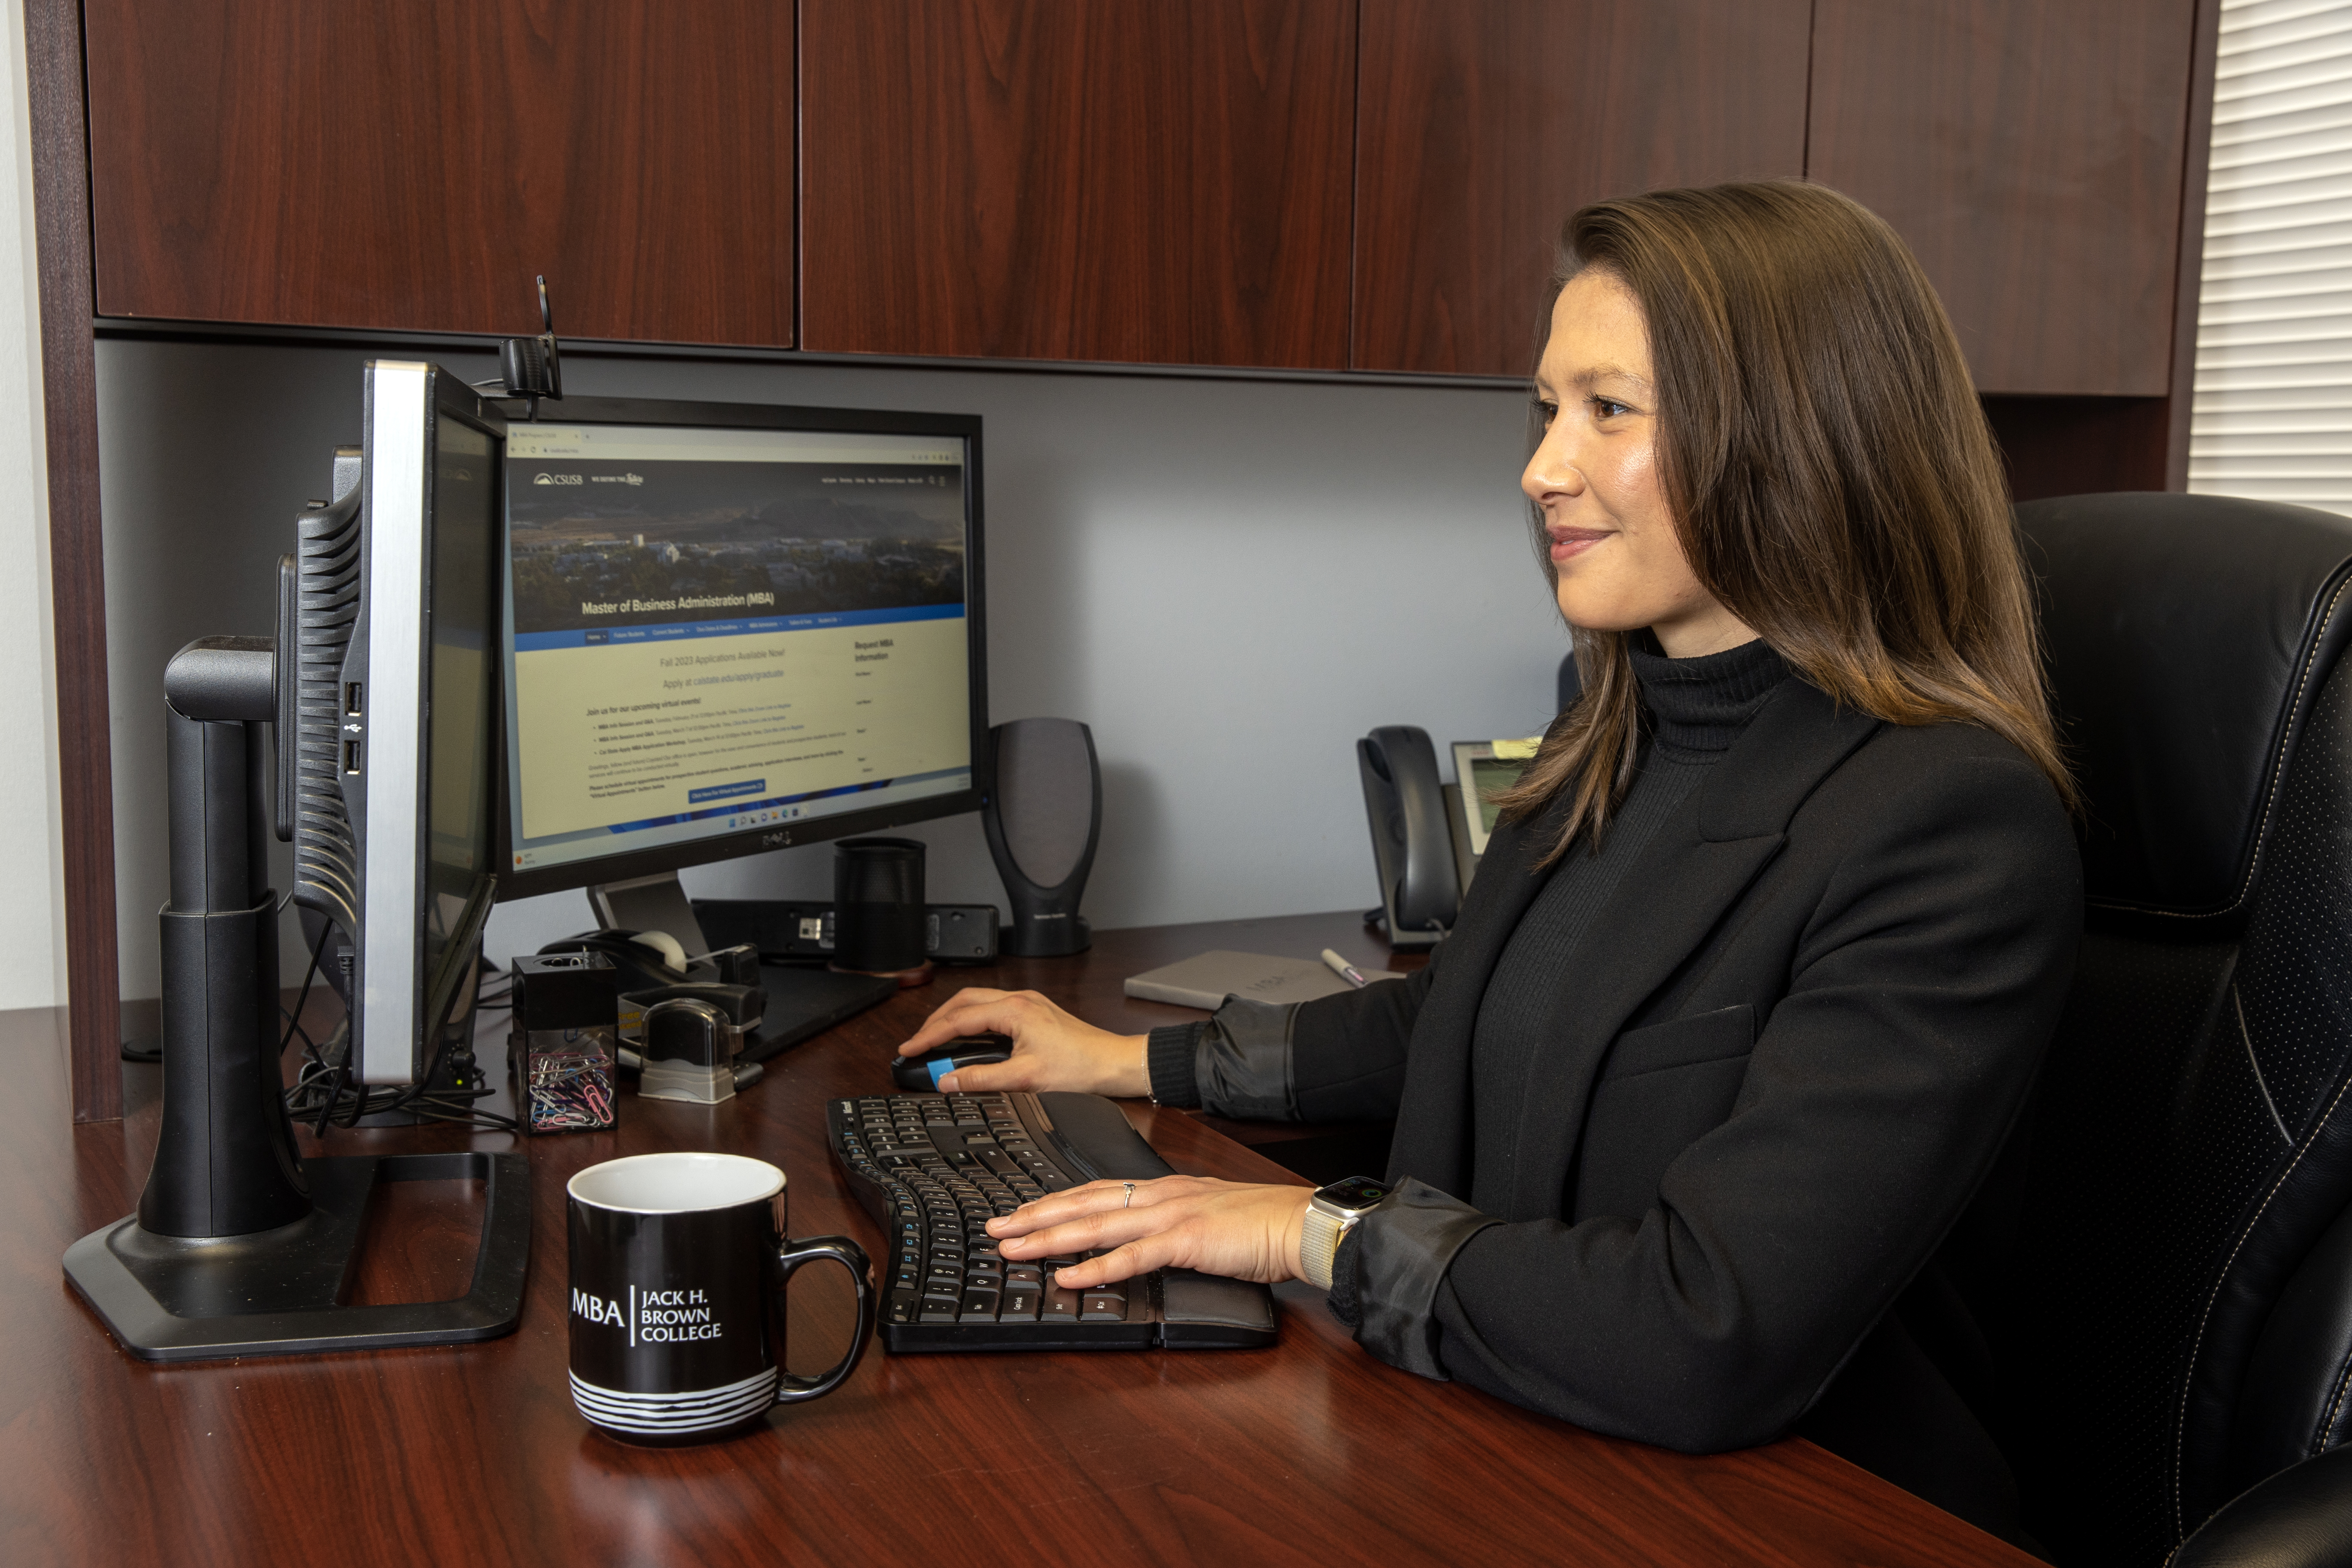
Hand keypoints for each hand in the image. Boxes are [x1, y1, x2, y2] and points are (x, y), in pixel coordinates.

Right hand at [895, 986, 1148, 1095]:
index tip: (909, 1049)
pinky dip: (975, 1020)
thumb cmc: (1080, 1068)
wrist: (1115, 1064)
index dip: (929, 1035)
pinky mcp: (1037, 1013)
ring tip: (938, 1037)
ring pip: (979, 1002)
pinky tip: (970, 1036)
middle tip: (919, 1042)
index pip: (959, 1019)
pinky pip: (995, 1008)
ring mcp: (1030, 1004)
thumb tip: (947, 1080)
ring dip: (955, 1017)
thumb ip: (981, 1079)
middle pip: (964, 1001)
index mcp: (1014, 1010)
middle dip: (937, 1020)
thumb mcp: (1024, 1078)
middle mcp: (1020, 1000)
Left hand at [987, 1175, 1313, 1288]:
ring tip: (1013, 1249)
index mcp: (1164, 1190)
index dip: (1054, 1202)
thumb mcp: (1206, 1218)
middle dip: (1034, 1216)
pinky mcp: (1185, 1241)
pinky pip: (1131, 1257)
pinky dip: (1095, 1267)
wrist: (1299, 1222)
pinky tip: (1067, 1277)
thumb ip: (1172, 1227)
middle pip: (1083, 1203)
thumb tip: (1144, 1244)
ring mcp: (1170, 1216)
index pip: (1096, 1191)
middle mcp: (1160, 1197)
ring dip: (1049, 1238)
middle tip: (995, 1229)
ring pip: (1096, 1224)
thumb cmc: (1260, 1225)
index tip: (1021, 1213)